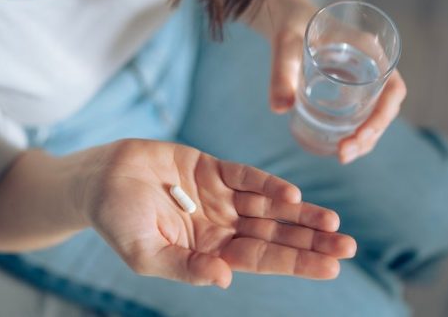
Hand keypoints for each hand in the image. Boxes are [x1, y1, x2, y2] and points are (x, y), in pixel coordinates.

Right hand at [75, 139, 356, 288]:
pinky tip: (292, 195)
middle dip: (310, 241)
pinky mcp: (212, 168)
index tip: (331, 267)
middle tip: (349, 246)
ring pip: (269, 207)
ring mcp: (219, 196)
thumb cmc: (116, 221)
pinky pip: (246, 177)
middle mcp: (222, 225)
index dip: (296, 263)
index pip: (260, 260)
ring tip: (333, 223)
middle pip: (274, 235)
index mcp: (208, 250)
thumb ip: (184, 267)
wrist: (98, 179)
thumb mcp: (145, 253)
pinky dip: (268, 185)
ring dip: (300, 214)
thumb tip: (223, 280)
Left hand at [256, 0, 406, 163]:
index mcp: (368, 50)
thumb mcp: (285, 45)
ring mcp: (362, 78)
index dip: (384, 115)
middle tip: (344, 155)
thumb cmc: (290, 23)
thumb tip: (279, 108)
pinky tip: (338, 147)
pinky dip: (355, 132)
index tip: (362, 136)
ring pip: (374, 114)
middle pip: (385, 107)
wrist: (287, 16)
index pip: (394, 88)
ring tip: (342, 156)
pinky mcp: (349, 87)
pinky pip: (361, 112)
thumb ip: (281, 72)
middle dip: (370, 135)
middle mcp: (371, 65)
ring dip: (364, 139)